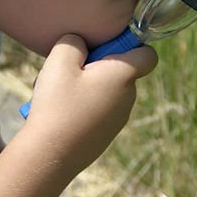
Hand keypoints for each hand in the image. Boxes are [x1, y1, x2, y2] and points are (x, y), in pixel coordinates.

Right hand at [21, 34, 157, 173]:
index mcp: (123, 76)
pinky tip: (62, 114)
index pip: (148, 55)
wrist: (49, 154)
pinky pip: (100, 111)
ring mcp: (119, 119)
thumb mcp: (59, 60)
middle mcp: (128, 98)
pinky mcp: (106, 135)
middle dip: (100, 66)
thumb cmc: (56, 104)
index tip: (105, 47)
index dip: (132, 45)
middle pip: (122, 71)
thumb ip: (74, 41)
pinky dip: (85, 107)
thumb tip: (81, 43)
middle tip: (71, 71)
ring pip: (108, 92)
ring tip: (60, 94)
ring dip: (89, 87)